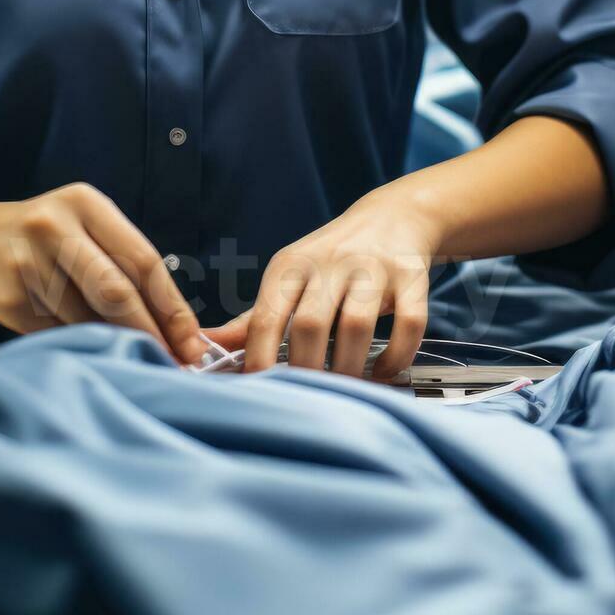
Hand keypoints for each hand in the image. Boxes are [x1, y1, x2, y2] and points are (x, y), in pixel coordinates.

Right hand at [0, 184, 207, 363]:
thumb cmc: (44, 238)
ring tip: (129, 353)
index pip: (143, 259)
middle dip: (150, 332)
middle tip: (173, 363)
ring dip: (113, 342)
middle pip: (116, 291)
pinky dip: (79, 342)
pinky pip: (60, 332)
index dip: (172, 306)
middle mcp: (55, 227)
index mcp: (85, 203)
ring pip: (88, 319)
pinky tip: (82, 343)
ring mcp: (28, 262)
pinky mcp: (10, 296)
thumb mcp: (82, 228)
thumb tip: (176, 328)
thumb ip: (122, 265)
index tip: (193, 341)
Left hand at [208, 184, 440, 379]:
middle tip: (308, 398)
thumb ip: (252, 317)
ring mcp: (372, 268)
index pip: (266, 316)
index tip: (259, 392)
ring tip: (345, 389)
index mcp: (290, 267)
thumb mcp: (288, 277)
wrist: (392, 216)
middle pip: (310, 325)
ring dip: (349, 367)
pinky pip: (409, 322)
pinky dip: (396, 355)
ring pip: (356, 325)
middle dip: (306, 369)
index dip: (258, 359)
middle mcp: (330, 263)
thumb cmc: (329, 258)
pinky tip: (384, 372)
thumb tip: (204, 344)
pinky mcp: (410, 276)